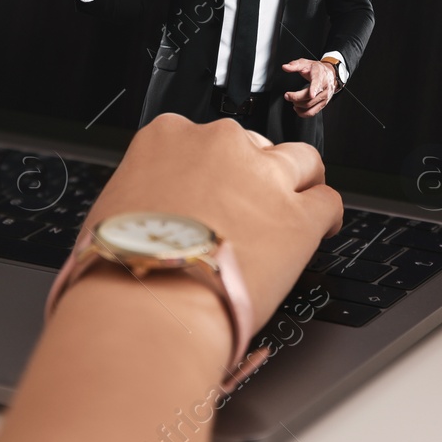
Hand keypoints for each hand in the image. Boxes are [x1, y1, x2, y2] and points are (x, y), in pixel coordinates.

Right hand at [84, 114, 341, 328]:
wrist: (147, 304)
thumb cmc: (121, 267)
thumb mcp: (113, 210)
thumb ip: (145, 196)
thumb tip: (152, 215)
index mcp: (167, 138)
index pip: (200, 137)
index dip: (211, 167)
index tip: (212, 186)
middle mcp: (219, 144)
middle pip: (252, 145)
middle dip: (252, 174)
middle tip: (248, 207)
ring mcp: (263, 176)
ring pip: (302, 161)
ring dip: (301, 182)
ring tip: (300, 203)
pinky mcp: (298, 216)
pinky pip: (329, 202)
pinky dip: (328, 216)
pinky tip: (323, 229)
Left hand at [281, 58, 337, 117]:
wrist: (330, 74)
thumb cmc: (317, 69)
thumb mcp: (306, 63)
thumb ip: (294, 65)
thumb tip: (285, 67)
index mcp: (320, 76)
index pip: (317, 83)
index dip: (314, 89)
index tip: (311, 94)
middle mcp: (324, 88)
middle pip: (310, 97)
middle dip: (296, 97)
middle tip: (287, 95)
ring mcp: (324, 97)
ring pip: (310, 106)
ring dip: (298, 105)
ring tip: (292, 100)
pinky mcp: (323, 104)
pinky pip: (313, 112)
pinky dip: (303, 113)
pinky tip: (297, 108)